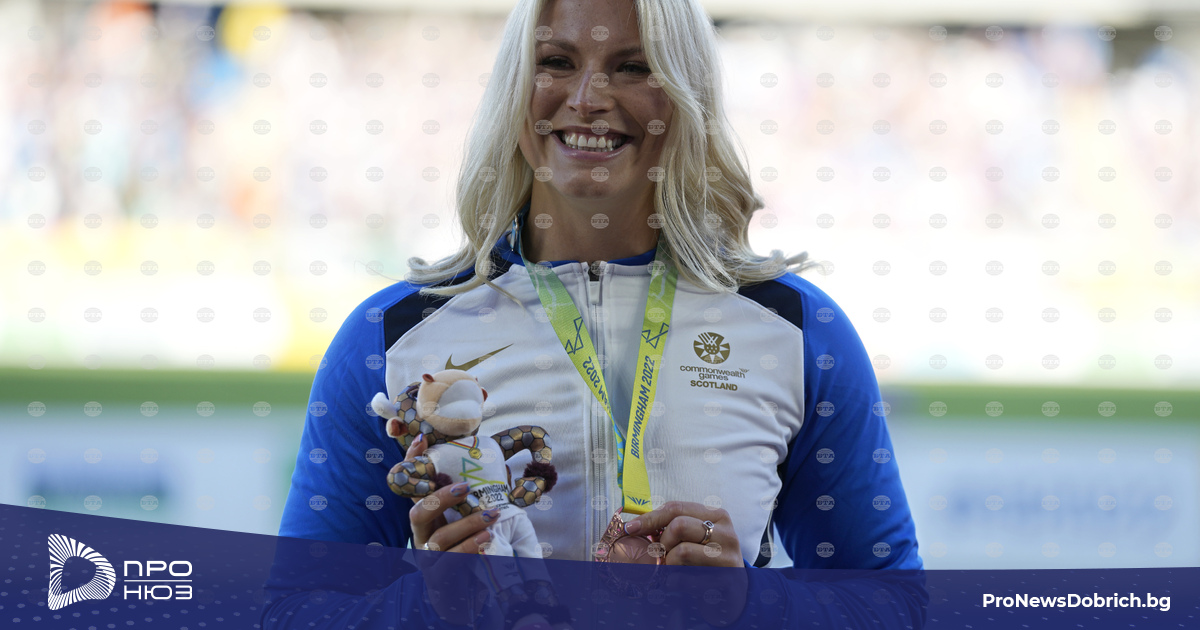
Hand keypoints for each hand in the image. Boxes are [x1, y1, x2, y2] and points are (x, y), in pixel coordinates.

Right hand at [399, 434, 501, 625]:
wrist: (456, 591)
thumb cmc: (461, 547)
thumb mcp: (463, 518)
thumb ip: (471, 496)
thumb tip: (495, 466)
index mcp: (424, 517)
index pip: (412, 486)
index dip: (412, 463)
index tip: (423, 440)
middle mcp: (420, 535)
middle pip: (418, 513)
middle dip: (440, 498)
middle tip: (465, 487)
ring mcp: (427, 557)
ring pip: (439, 538)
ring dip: (467, 524)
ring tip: (492, 514)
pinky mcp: (439, 576)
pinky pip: (451, 561)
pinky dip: (469, 548)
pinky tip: (487, 539)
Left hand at [625, 501, 747, 626]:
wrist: (731, 595)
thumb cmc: (705, 562)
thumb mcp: (692, 539)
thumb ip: (671, 528)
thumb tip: (635, 525)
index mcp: (716, 515)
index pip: (676, 508)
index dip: (649, 518)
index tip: (630, 528)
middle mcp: (726, 533)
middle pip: (678, 526)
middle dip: (662, 542)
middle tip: (662, 555)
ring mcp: (729, 557)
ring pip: (682, 551)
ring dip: (668, 563)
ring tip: (672, 569)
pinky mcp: (728, 580)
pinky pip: (688, 578)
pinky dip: (675, 581)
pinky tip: (677, 582)